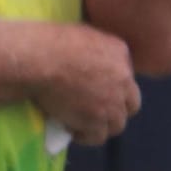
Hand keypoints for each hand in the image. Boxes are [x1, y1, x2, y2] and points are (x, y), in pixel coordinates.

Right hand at [32, 24, 140, 144]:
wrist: (40, 60)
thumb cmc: (51, 42)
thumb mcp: (83, 34)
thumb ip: (95, 50)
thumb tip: (88, 63)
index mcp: (120, 53)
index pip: (126, 77)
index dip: (113, 87)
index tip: (96, 91)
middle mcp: (123, 78)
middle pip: (131, 104)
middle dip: (116, 109)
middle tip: (95, 111)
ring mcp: (112, 102)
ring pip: (117, 124)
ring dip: (101, 125)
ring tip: (81, 124)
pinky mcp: (97, 121)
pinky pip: (98, 137)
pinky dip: (85, 136)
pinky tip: (71, 129)